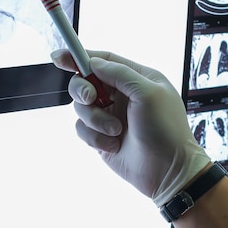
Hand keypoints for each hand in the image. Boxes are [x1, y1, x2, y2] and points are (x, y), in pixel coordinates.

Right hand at [51, 50, 211, 205]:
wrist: (168, 171)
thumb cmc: (166, 129)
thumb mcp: (147, 93)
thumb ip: (119, 74)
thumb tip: (93, 62)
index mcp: (136, 78)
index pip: (103, 60)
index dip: (79, 56)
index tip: (59, 57)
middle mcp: (121, 95)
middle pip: (85, 81)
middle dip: (83, 90)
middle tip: (91, 98)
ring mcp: (110, 116)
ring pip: (81, 108)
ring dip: (95, 120)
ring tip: (116, 131)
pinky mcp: (101, 137)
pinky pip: (82, 129)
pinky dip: (94, 137)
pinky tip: (114, 145)